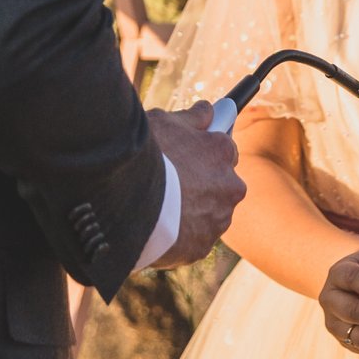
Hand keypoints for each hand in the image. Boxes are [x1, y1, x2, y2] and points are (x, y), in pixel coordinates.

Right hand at [147, 103, 244, 268]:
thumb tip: (208, 111)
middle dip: (201, 183)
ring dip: (191, 209)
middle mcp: (230, 186)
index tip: (192, 152)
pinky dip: (180, 233)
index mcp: (222, 152)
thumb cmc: (146, 156)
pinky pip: (192, 237)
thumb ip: (192, 116)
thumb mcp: (164, 122)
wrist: (127, 203)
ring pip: (208, 213)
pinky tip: (156, 224)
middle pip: (219, 184)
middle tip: (170, 180)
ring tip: (158, 205)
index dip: (203, 151)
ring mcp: (217, 219)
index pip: (223, 149)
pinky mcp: (201, 247)